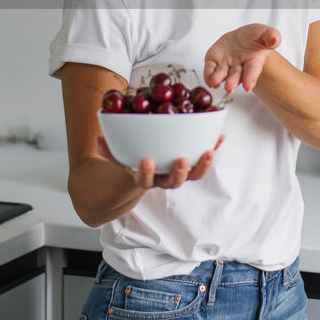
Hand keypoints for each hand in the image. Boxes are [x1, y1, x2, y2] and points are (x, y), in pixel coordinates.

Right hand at [96, 134, 224, 189]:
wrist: (144, 168)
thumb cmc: (131, 159)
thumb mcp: (118, 156)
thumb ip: (108, 150)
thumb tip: (99, 140)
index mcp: (146, 178)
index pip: (145, 181)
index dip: (146, 174)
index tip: (146, 161)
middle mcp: (165, 179)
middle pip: (175, 182)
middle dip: (180, 173)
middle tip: (182, 160)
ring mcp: (180, 173)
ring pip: (194, 175)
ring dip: (203, 164)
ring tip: (209, 150)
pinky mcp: (193, 164)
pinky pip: (204, 158)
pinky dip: (212, 148)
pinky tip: (219, 136)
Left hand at [203, 23, 281, 92]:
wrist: (243, 38)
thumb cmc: (257, 38)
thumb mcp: (266, 34)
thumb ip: (271, 37)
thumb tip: (275, 40)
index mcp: (254, 61)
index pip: (252, 71)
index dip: (250, 78)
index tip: (247, 86)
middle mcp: (239, 67)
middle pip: (236, 76)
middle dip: (232, 82)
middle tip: (229, 88)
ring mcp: (226, 65)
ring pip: (221, 74)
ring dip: (218, 79)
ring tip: (215, 82)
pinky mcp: (214, 61)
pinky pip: (210, 68)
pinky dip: (208, 74)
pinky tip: (208, 79)